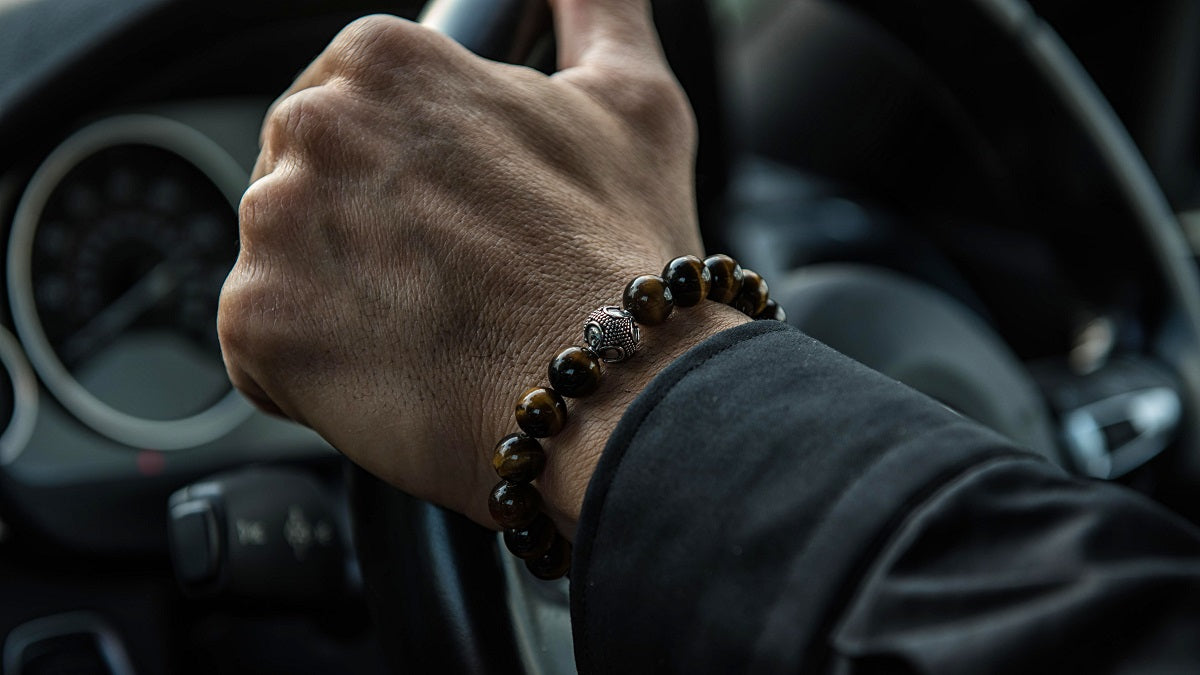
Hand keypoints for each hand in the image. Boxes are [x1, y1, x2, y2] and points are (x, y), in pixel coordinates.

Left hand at [219, 0, 746, 532]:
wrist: (611, 388)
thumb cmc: (621, 250)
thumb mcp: (630, 100)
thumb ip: (597, 12)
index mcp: (386, 60)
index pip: (351, 110)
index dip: (402, 176)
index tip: (447, 218)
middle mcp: (314, 124)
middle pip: (310, 185)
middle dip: (365, 234)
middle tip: (449, 280)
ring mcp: (274, 223)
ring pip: (283, 265)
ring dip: (339, 300)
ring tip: (429, 328)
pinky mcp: (255, 320)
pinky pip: (260, 347)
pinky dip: (311, 369)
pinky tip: (391, 370)